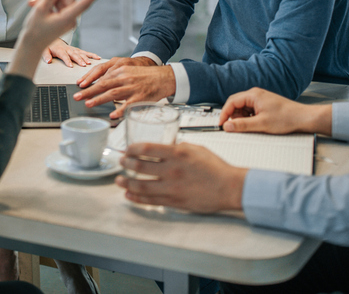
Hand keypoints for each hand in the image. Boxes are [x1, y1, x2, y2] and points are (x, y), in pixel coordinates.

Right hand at [8, 0, 107, 79]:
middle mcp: (71, 18)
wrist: (31, 45)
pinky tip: (35, 3)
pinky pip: (59, 5)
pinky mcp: (63, 18)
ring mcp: (68, 18)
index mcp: (68, 18)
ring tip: (32, 1)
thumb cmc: (34, 29)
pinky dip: (48, 3)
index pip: (84, 4)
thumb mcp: (40, 8)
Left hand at [42, 38, 101, 67]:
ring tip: (90, 63)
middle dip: (79, 60)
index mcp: (60, 50)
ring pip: (81, 53)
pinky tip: (97, 57)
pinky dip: (92, 54)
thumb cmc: (49, 46)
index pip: (64, 55)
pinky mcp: (77, 50)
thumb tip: (48, 61)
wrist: (53, 38)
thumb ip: (46, 55)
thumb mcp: (44, 50)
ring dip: (86, 58)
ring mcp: (74, 49)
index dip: (67, 60)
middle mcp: (68, 49)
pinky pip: (85, 52)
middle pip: (74, 55)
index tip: (70, 66)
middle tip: (83, 65)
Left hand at [72, 58, 174, 118]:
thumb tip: (100, 86)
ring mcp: (132, 88)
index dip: (89, 82)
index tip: (80, 87)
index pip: (101, 76)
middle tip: (77, 97)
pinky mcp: (140, 98)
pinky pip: (128, 105)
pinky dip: (119, 110)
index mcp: (121, 70)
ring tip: (88, 104)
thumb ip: (115, 77)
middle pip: (103, 84)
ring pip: (113, 93)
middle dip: (89, 91)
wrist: (163, 77)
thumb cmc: (144, 76)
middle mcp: (125, 78)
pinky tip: (112, 115)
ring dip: (99, 99)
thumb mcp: (128, 71)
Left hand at [115, 142, 245, 213]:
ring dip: (126, 182)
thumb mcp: (196, 149)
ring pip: (141, 185)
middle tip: (121, 162)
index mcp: (177, 153)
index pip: (146, 148)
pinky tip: (129, 195)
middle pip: (139, 166)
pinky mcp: (174, 201)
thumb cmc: (216, 168)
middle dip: (126, 163)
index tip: (127, 149)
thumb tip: (164, 148)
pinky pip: (150, 200)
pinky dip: (136, 197)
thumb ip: (177, 148)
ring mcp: (172, 187)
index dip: (132, 149)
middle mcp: (172, 170)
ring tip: (119, 180)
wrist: (229, 187)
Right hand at [217, 88, 331, 135]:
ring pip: (243, 108)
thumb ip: (242, 125)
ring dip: (242, 118)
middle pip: (236, 104)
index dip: (224, 114)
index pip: (231, 102)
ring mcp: (260, 99)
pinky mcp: (264, 105)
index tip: (221, 124)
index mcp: (253, 95)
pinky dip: (249, 118)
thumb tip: (228, 126)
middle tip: (234, 128)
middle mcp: (255, 94)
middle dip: (233, 117)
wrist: (302, 118)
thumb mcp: (261, 124)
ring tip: (250, 127)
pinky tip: (256, 125)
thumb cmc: (286, 118)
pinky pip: (250, 111)